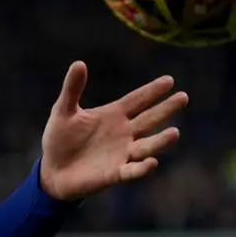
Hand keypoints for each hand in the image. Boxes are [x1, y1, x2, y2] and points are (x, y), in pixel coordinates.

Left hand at [40, 61, 187, 200]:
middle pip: (149, 119)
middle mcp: (122, 133)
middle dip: (166, 109)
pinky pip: (132, 170)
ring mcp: (121, 153)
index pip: (137, 100)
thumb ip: (72, 89)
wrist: (52, 170)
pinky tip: (151, 162)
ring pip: (146, 146)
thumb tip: (78, 63)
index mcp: (112, 115)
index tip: (169, 80)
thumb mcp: (63, 111)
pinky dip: (142, 168)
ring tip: (175, 132)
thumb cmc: (59, 139)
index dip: (152, 91)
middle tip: (183, 97)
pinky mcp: (115, 173)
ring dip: (160, 140)